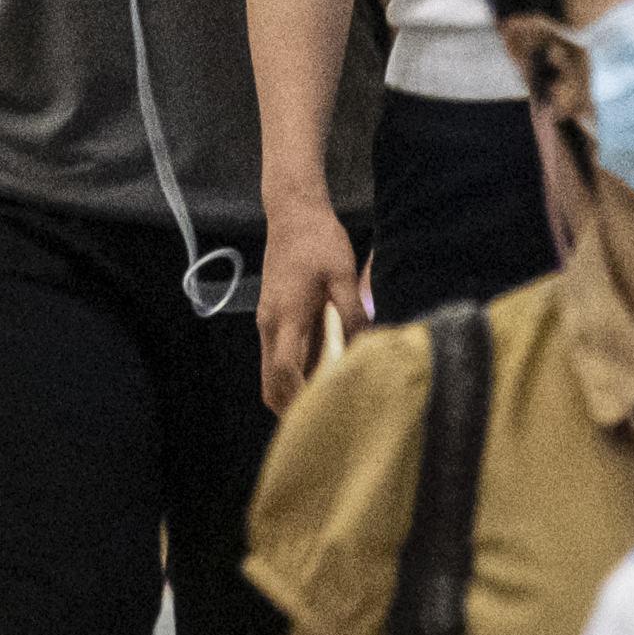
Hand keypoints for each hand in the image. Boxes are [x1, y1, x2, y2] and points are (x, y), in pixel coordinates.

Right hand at [256, 198, 365, 412]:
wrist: (292, 212)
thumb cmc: (319, 240)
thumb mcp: (344, 274)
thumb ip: (353, 313)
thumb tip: (367, 349)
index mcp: (286, 317)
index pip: (285, 371)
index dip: (301, 398)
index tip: (324, 414)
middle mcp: (269, 324)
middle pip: (270, 383)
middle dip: (291, 408)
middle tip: (325, 422)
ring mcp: (266, 321)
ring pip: (270, 373)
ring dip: (291, 392)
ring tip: (325, 403)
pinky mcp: (270, 315)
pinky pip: (275, 357)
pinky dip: (291, 375)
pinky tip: (319, 374)